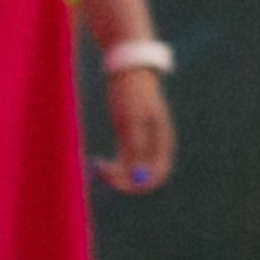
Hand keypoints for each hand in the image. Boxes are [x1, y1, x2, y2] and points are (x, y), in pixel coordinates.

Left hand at [95, 67, 174, 193]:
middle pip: (144, 176)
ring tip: (97, 166)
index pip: (159, 172)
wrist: (127, 74)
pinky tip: (97, 163)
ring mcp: (141, 145)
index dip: (142, 184)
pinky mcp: (127, 142)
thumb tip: (134, 169)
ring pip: (130, 171)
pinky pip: (121, 163)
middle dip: (125, 181)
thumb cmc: (132, 92)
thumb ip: (136, 142)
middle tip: (104, 179)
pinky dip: (110, 167)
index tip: (122, 185)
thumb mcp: (132, 117)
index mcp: (163, 140)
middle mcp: (154, 146)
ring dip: (114, 175)